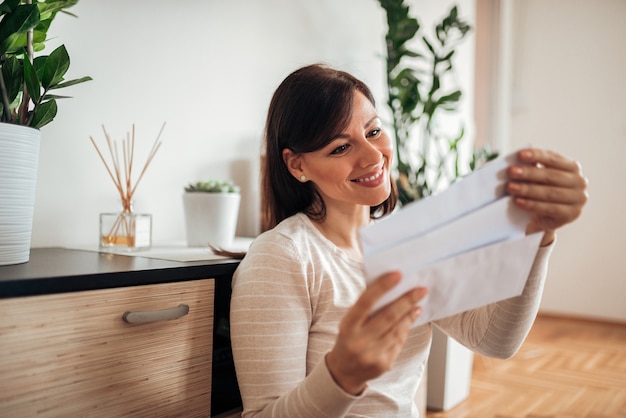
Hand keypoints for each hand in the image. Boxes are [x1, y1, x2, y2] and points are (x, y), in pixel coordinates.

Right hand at [325, 272, 426, 394]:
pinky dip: (406, 328)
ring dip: (410, 314)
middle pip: (388, 317)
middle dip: (406, 301)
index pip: (366, 302)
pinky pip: (399, 342)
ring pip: (397, 330)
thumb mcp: (349, 323)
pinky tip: (411, 318)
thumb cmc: (348, 339)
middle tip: (421, 289)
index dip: (382, 287)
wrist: (343, 373)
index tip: (398, 274)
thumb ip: (365, 309)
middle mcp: (359, 341)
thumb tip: (388, 287)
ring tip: (418, 302)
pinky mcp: (384, 364)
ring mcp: (372, 354)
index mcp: (347, 326)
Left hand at [506, 148, 588, 245]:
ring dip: (527, 190)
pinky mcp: (572, 214)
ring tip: (510, 187)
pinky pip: (549, 208)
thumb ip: (533, 169)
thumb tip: (517, 162)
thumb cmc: (541, 192)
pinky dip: (532, 204)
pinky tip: (518, 201)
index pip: (553, 158)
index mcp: (572, 167)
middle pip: (551, 176)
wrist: (546, 218)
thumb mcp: (538, 178)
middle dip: (529, 173)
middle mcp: (579, 182)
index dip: (537, 155)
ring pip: (550, 193)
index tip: (520, 155)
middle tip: (511, 171)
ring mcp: (578, 199)